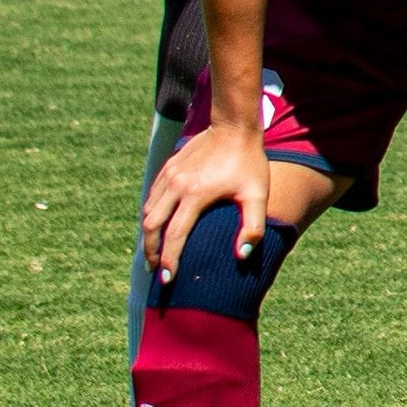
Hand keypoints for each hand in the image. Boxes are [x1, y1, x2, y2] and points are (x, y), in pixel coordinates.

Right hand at [141, 121, 270, 278]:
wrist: (234, 127)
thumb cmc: (250, 163)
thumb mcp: (258, 195)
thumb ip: (253, 227)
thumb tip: (242, 255)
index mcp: (195, 195)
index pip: (175, 235)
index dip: (170, 260)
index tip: (167, 279)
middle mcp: (176, 186)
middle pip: (152, 226)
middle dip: (151, 251)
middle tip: (155, 269)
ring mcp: (169, 175)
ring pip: (148, 211)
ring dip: (148, 234)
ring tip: (155, 252)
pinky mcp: (168, 167)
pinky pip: (152, 197)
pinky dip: (151, 214)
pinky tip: (158, 225)